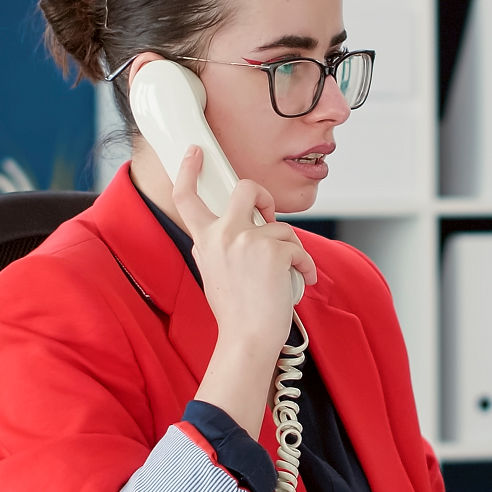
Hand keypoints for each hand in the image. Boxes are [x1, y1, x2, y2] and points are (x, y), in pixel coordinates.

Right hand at [175, 146, 317, 433]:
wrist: (247, 339)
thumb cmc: (236, 313)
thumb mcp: (214, 272)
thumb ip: (222, 246)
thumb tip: (248, 230)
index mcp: (204, 241)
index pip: (187, 198)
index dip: (188, 171)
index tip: (195, 152)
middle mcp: (221, 235)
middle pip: (246, 188)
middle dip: (264, 196)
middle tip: (270, 216)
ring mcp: (247, 240)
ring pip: (281, 226)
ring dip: (291, 249)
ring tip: (287, 274)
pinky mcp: (273, 250)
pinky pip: (298, 248)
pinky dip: (304, 265)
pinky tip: (301, 280)